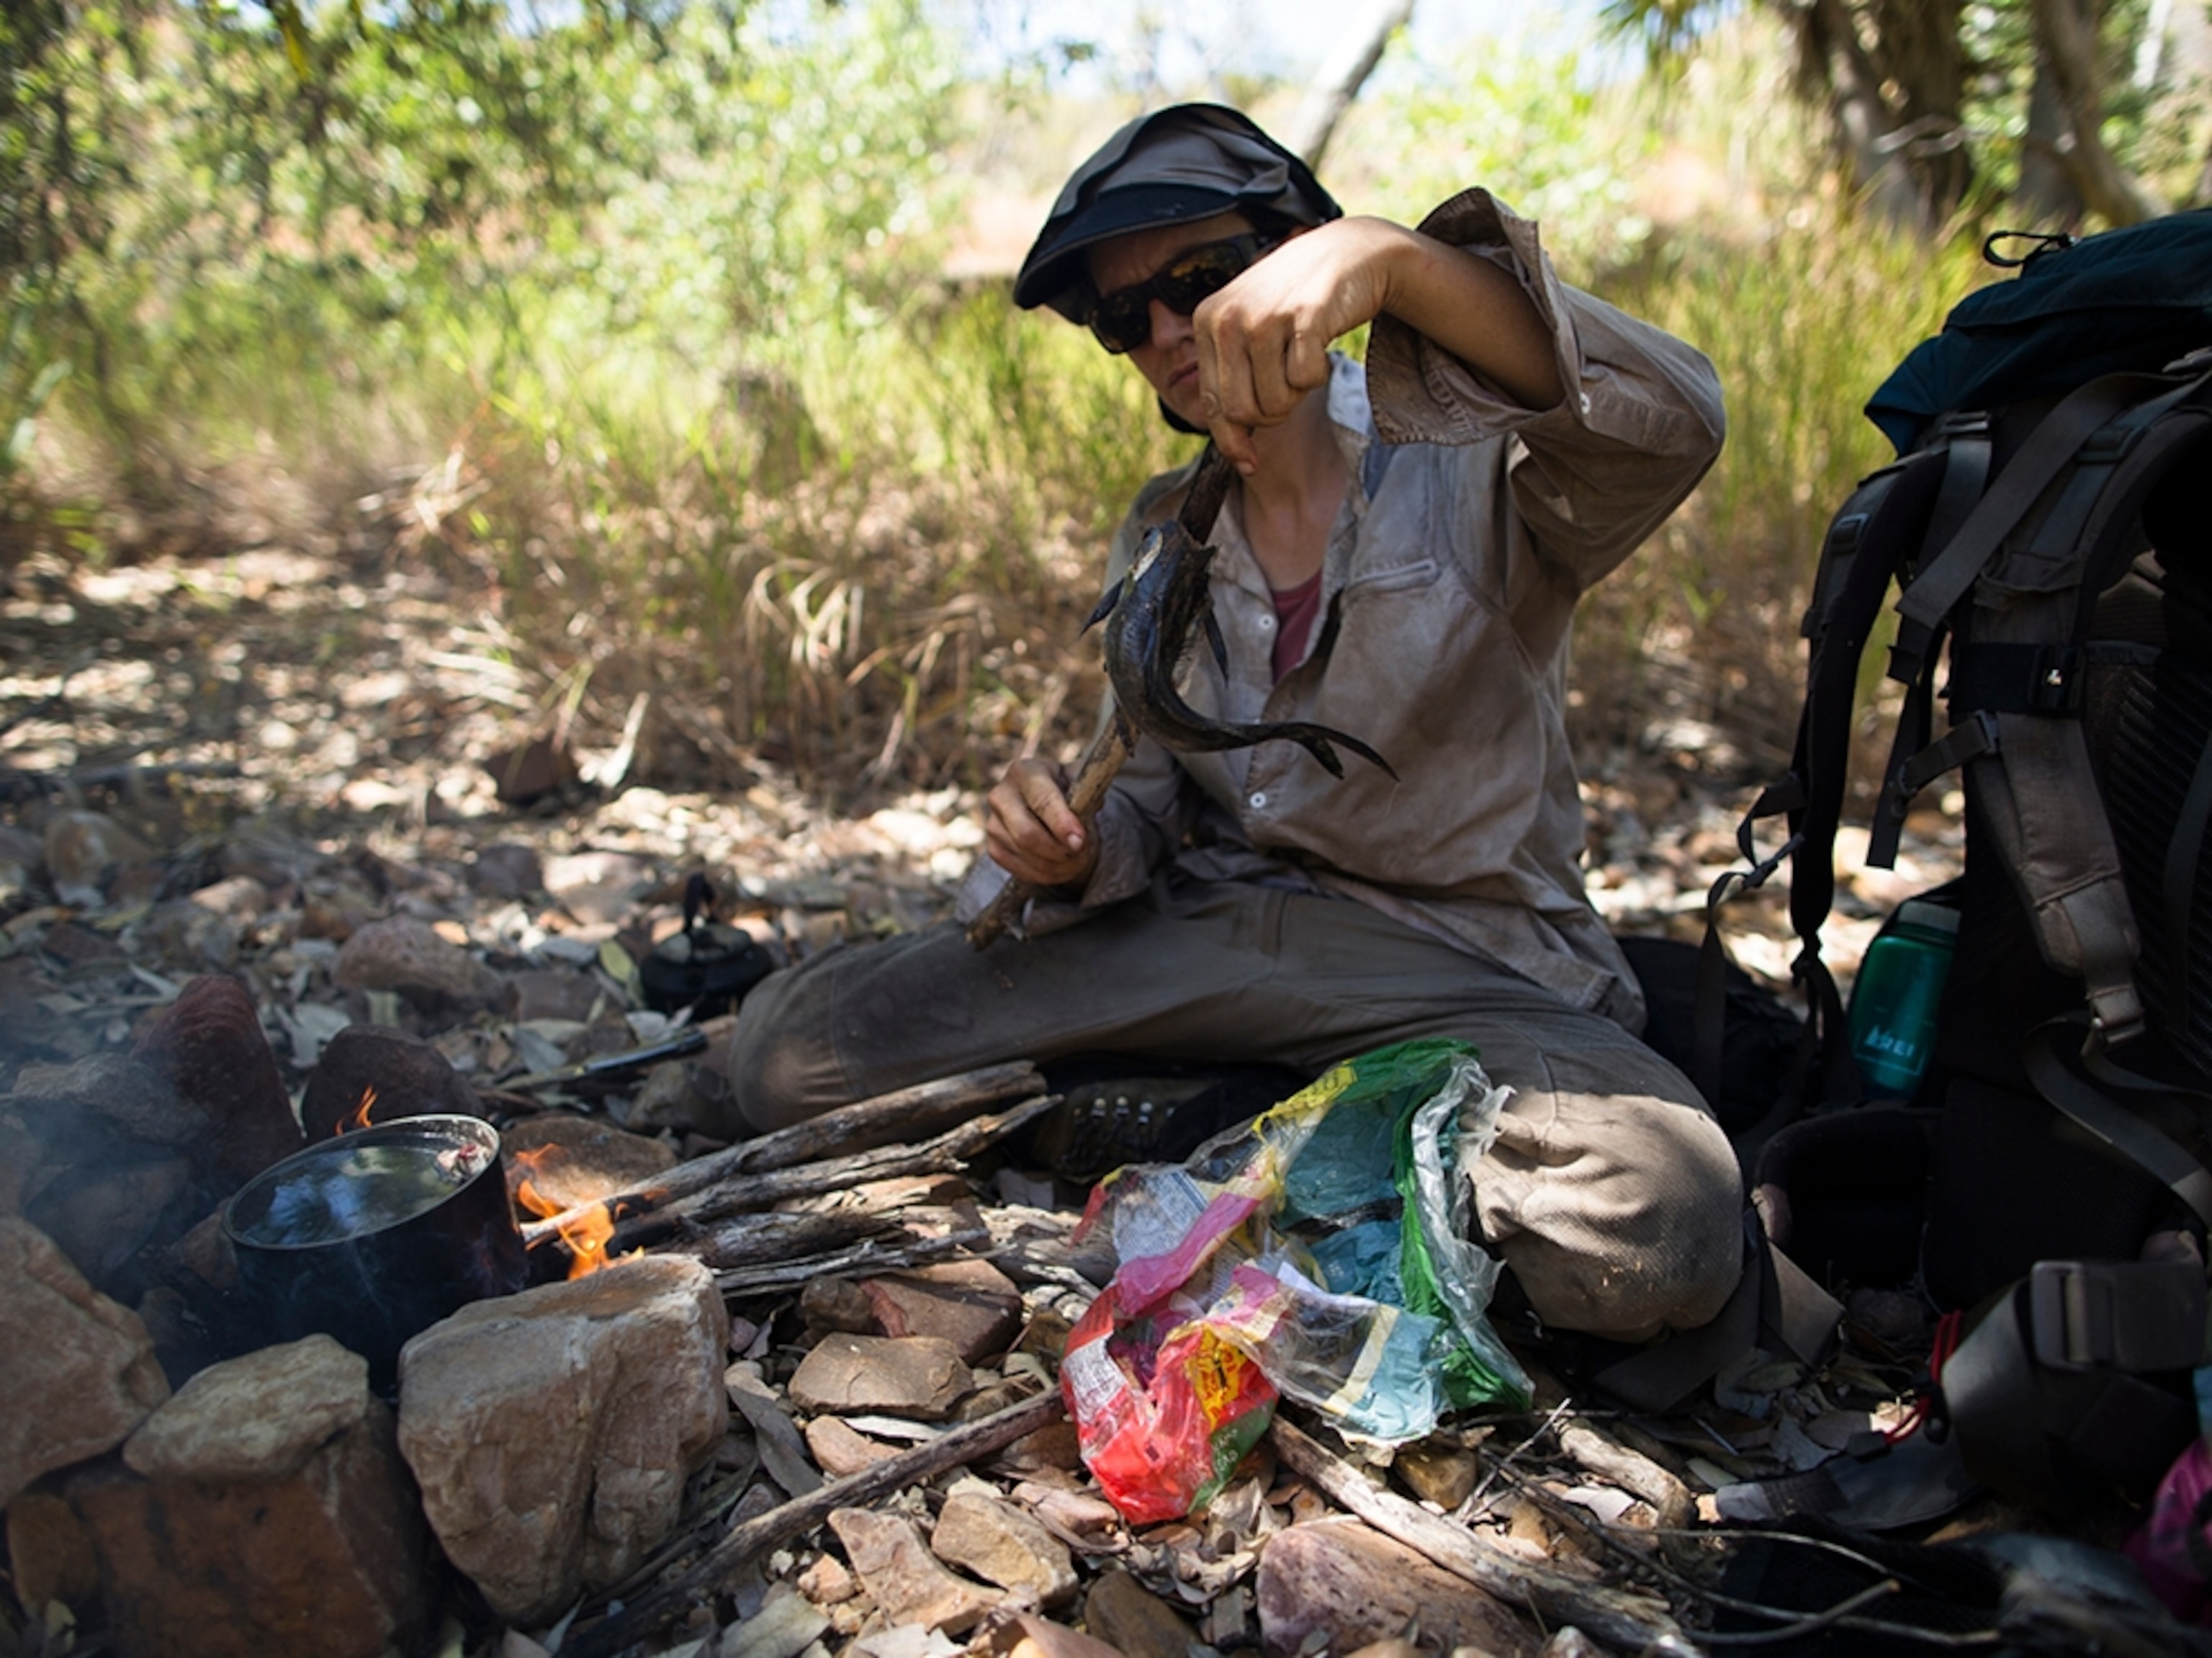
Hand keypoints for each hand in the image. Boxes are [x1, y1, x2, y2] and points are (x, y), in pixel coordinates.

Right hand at [984, 758, 1098, 889]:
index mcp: (1024, 771)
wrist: (1046, 805)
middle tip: (1082, 852)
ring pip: (1028, 856)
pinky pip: (1021, 871)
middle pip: (1027, 834)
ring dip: (1059, 865)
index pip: (1041, 801)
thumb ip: (1087, 788)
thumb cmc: (1065, 789)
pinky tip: (1062, 866)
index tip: (1080, 840)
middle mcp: (1001, 795)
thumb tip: (1092, 805)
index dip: (1061, 823)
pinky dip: (1047, 875)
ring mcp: (992, 823)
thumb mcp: (1079, 780)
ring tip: (1078, 859)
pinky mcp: (993, 848)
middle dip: (1059, 850)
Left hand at [1194, 215, 1562, 470]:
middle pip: (1242, 412)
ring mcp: (1265, 315)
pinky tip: (1320, 345)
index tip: (1249, 462)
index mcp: (1207, 321)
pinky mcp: (1303, 317)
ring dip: (1297, 392)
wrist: (1349, 252)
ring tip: (1302, 355)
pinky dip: (1319, 375)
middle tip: (1289, 386)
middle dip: (1271, 414)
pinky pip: (1306, 381)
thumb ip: (1234, 384)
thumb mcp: (1250, 333)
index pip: (1212, 404)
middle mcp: (1228, 317)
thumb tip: (1241, 459)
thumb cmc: (1296, 302)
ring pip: (1276, 402)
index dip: (1232, 440)